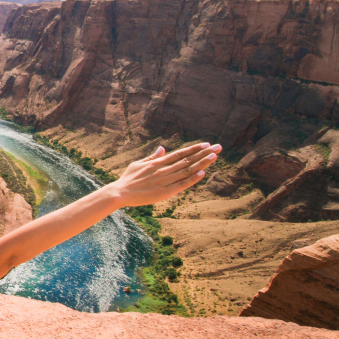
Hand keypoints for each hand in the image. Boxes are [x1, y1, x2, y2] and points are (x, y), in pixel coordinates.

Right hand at [104, 142, 221, 207]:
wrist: (120, 193)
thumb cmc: (128, 179)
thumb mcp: (138, 164)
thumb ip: (152, 157)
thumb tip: (162, 148)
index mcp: (158, 162)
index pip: (180, 154)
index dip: (194, 149)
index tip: (206, 145)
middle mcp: (163, 169)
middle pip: (187, 160)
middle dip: (203, 153)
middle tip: (218, 147)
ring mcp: (165, 180)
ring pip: (187, 170)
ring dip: (201, 163)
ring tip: (214, 157)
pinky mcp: (165, 192)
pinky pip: (181, 184)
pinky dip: (192, 179)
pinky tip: (202, 173)